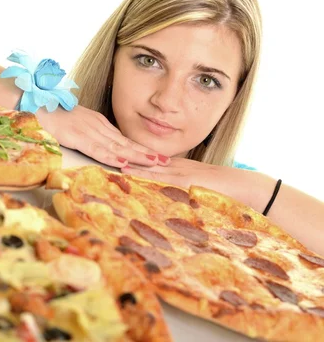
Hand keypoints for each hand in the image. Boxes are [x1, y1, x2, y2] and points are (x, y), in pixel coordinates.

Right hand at [36, 105, 169, 167]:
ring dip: (137, 155)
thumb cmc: (49, 113)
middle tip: (167, 161)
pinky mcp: (75, 135)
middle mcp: (96, 126)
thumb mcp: (72, 123)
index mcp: (96, 123)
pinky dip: (111, 156)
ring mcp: (86, 130)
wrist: (32, 101)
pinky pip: (96, 148)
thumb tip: (98, 147)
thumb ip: (85, 134)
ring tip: (155, 163)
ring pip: (116, 146)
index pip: (122, 139)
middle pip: (125, 142)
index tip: (157, 156)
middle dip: (146, 153)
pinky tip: (123, 163)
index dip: (140, 148)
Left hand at [120, 157, 270, 209]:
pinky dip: (141, 173)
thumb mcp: (198, 188)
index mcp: (178, 167)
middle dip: (125, 156)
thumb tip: (173, 198)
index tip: (114, 152)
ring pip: (147, 165)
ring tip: (107, 158)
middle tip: (103, 151)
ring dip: (128, 162)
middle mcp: (175, 166)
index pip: (150, 160)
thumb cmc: (225, 191)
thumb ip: (184, 191)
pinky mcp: (182, 180)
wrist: (244, 186)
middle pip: (145, 159)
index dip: (132, 156)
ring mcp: (178, 171)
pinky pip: (157, 175)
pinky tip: (128, 171)